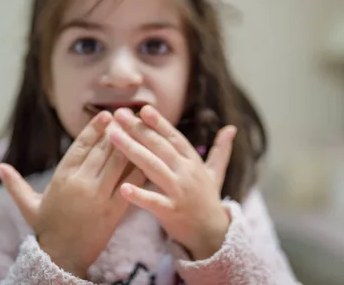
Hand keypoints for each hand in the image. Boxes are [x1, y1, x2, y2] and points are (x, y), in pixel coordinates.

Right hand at [0, 111, 144, 277]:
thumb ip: (15, 184)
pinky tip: (150, 156)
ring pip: (119, 163)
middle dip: (117, 130)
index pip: (80, 146)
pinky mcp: (116, 210)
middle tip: (129, 114)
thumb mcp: (28, 205)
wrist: (63, 258)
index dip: (94, 129)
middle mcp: (82, 183)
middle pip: (103, 150)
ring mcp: (100, 196)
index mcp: (62, 178)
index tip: (106, 115)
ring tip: (142, 129)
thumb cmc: (47, 229)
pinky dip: (140, 168)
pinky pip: (131, 183)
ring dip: (131, 144)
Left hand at [108, 106, 236, 259]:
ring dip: (130, 149)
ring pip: (152, 166)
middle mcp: (186, 173)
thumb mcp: (216, 173)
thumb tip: (232, 128)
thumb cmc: (207, 200)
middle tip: (118, 114)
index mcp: (193, 162)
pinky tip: (122, 187)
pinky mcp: (170, 211)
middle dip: (137, 128)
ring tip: (112, 136)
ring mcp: (178, 191)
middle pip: (158, 146)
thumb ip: (221, 150)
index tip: (143, 108)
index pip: (173, 137)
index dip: (159, 122)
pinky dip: (138, 195)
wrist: (212, 235)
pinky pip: (152, 201)